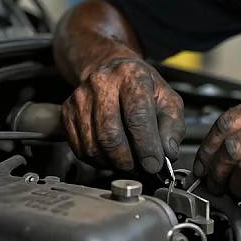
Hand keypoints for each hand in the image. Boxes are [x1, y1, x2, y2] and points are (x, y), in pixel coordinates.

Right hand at [62, 57, 184, 172]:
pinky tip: (113, 157)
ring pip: (94, 145)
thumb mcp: (168, 99)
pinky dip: (99, 161)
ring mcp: (81, 97)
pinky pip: (81, 149)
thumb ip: (173, 126)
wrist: (115, 71)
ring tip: (130, 163)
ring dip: (114, 163)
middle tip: (142, 169)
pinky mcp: (68, 112)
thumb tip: (168, 153)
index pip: (137, 115)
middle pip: (110, 134)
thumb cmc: (144, 87)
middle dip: (129, 160)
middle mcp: (102, 82)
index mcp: (132, 75)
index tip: (154, 164)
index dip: (146, 145)